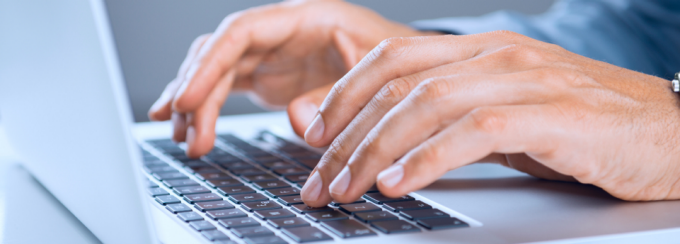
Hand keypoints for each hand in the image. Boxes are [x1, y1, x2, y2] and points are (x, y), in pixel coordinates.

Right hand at [147, 0, 428, 156]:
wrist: (409, 71)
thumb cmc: (399, 63)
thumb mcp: (377, 74)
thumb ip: (338, 94)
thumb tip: (296, 117)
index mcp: (306, 18)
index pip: (242, 32)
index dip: (209, 64)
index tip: (189, 99)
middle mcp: (282, 33)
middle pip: (220, 53)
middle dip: (196, 90)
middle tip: (186, 131)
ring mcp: (273, 54)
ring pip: (218, 71)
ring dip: (197, 104)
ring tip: (185, 139)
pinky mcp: (270, 76)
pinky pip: (227, 87)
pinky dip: (206, 107)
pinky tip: (187, 126)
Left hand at [300, 31, 679, 205]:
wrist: (671, 135)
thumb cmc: (585, 127)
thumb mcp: (506, 115)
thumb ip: (449, 120)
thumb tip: (389, 141)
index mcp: (481, 50)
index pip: (391, 60)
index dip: (343, 96)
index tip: (314, 137)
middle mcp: (497, 56)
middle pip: (397, 85)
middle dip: (347, 136)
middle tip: (319, 179)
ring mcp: (526, 80)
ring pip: (426, 105)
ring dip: (376, 150)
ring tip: (347, 187)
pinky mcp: (554, 114)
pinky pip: (475, 132)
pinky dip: (429, 159)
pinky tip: (400, 183)